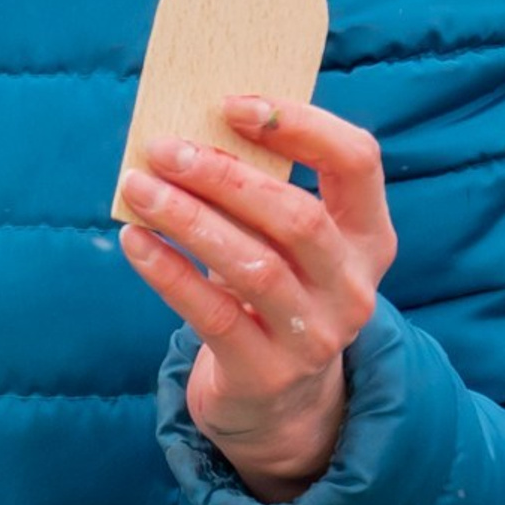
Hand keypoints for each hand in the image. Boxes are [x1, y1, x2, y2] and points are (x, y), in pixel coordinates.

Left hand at [118, 97, 395, 503]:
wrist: (276, 400)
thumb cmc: (270, 290)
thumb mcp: (283, 243)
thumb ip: (258, 191)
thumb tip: (187, 131)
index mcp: (369, 236)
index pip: (357, 162)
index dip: (300, 126)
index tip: (232, 105)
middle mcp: (354, 286)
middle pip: (298, 217)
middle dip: (224, 176)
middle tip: (163, 148)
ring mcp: (316, 336)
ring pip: (254, 266)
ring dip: (189, 219)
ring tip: (138, 188)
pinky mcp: (268, 373)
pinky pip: (213, 315)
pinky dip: (169, 272)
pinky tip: (135, 241)